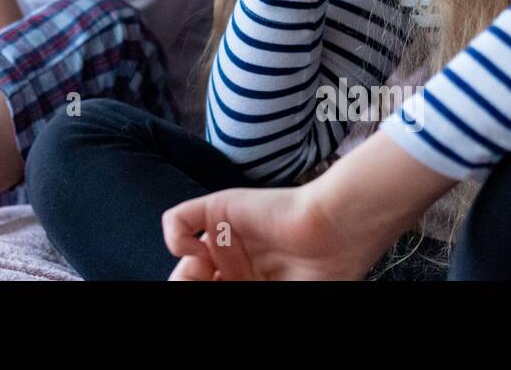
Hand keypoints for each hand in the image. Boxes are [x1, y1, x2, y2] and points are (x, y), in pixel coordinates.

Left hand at [161, 178, 381, 280]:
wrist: (335, 236)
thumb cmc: (319, 273)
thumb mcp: (274, 292)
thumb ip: (239, 292)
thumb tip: (202, 296)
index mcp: (249, 281)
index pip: (211, 291)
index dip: (204, 299)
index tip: (214, 301)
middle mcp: (234, 261)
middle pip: (195, 280)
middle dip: (199, 288)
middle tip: (213, 290)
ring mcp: (224, 235)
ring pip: (182, 259)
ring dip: (188, 274)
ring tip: (210, 276)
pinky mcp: (217, 209)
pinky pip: (176, 221)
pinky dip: (175, 239)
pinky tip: (200, 254)